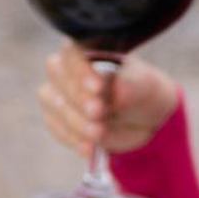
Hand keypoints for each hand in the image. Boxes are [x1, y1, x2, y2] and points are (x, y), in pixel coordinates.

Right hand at [36, 42, 178, 157]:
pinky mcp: (58, 119)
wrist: (145, 118)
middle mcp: (68, 68)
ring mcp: (60, 93)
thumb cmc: (142, 91)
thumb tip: (116, 92)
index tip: (98, 87)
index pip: (73, 51)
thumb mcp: (144, 85)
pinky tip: (88, 148)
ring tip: (98, 133)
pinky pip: (57, 127)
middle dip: (78, 97)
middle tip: (98, 112)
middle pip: (58, 75)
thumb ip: (129, 85)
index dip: (81, 68)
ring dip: (74, 120)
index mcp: (89, 49)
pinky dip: (72, 139)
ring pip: (53, 102)